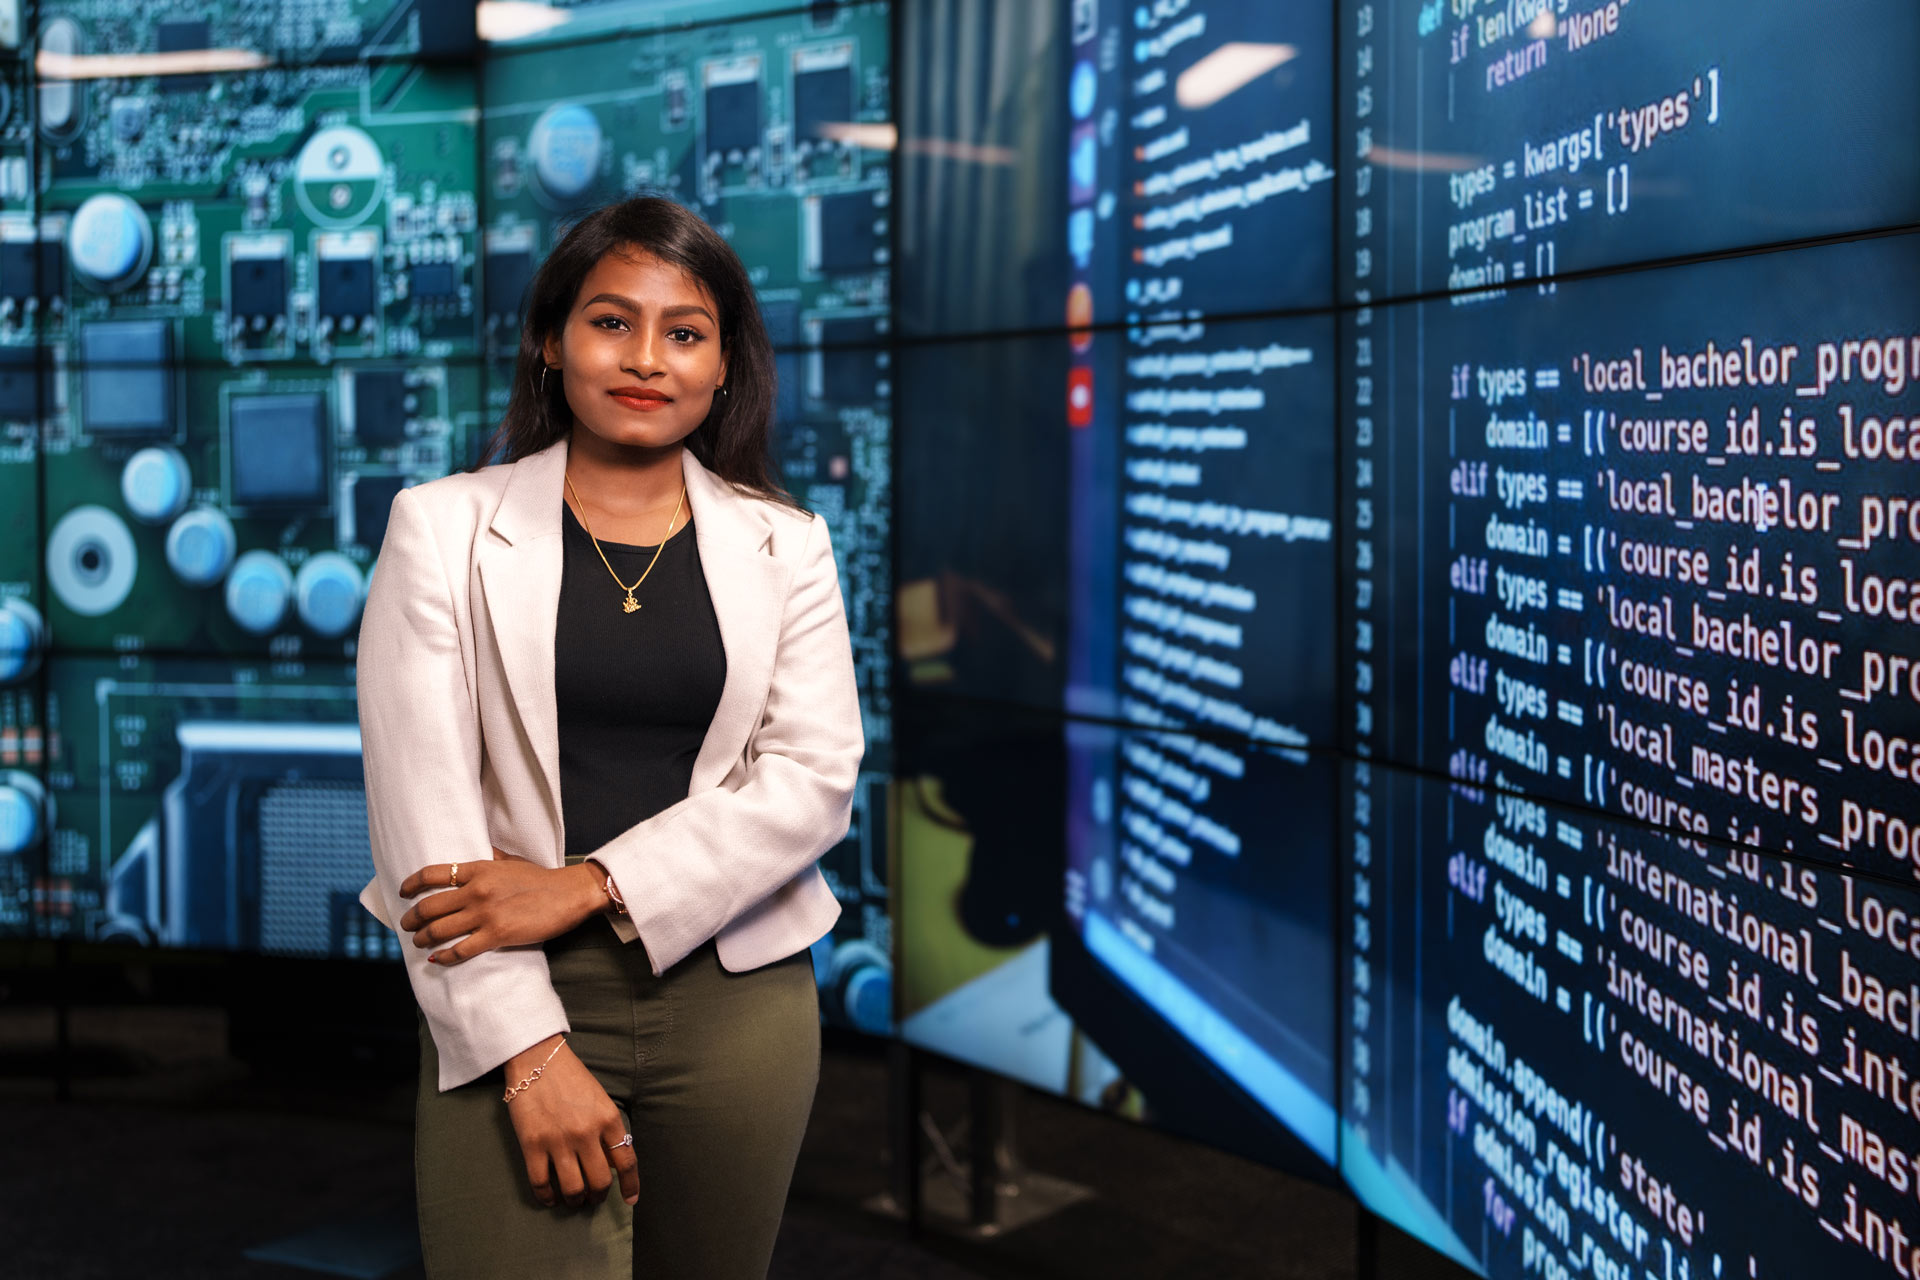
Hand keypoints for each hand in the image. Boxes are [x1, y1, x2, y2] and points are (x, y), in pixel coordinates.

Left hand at [398, 850, 607, 964]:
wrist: (569, 894)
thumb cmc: (542, 878)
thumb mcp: (512, 861)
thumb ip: (491, 859)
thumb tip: (479, 853)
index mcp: (479, 869)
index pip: (433, 874)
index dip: (411, 884)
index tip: (402, 892)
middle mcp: (476, 891)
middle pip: (429, 906)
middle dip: (412, 918)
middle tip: (407, 925)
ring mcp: (485, 914)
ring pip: (439, 930)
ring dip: (423, 939)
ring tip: (418, 943)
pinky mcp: (496, 935)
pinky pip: (460, 950)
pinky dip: (444, 957)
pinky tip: (437, 959)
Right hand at [503, 1034, 638, 1208]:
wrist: (537, 1058)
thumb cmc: (571, 1077)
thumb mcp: (600, 1100)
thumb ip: (608, 1129)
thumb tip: (612, 1163)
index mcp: (608, 1119)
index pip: (626, 1162)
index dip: (630, 1185)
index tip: (630, 1200)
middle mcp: (586, 1133)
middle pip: (600, 1181)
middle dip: (599, 1196)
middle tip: (594, 1197)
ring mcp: (558, 1141)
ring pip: (573, 1188)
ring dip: (575, 1200)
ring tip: (574, 1199)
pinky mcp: (532, 1145)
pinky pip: (542, 1183)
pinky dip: (547, 1197)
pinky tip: (550, 1199)